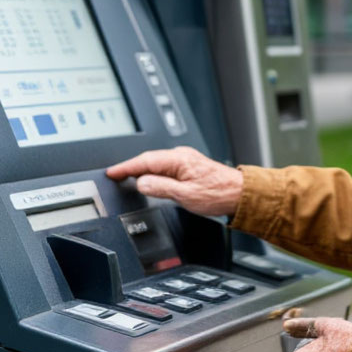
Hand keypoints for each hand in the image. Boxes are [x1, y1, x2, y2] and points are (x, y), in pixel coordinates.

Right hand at [105, 146, 243, 216]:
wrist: (240, 194)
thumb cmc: (218, 194)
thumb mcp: (185, 195)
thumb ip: (160, 188)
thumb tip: (141, 182)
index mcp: (178, 159)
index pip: (144, 161)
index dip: (125, 167)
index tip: (112, 172)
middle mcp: (180, 156)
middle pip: (148, 159)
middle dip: (130, 167)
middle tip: (114, 175)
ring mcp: (185, 160)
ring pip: (156, 163)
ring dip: (141, 169)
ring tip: (126, 177)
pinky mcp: (189, 166)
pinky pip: (164, 166)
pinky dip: (152, 171)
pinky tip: (149, 179)